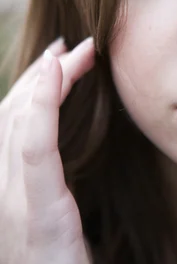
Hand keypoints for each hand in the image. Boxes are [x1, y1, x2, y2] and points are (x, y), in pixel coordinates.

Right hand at [0, 37, 94, 263]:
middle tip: (67, 47)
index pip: (11, 126)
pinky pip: (34, 148)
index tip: (54, 59)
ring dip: (46, 79)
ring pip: (19, 122)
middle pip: (12, 116)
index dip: (30, 88)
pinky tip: (55, 74)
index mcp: (7, 197)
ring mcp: (12, 206)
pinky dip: (41, 105)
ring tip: (74, 53)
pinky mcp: (38, 215)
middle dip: (40, 76)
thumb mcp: (56, 224)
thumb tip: (63, 153)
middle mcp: (1, 196)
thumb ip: (52, 186)